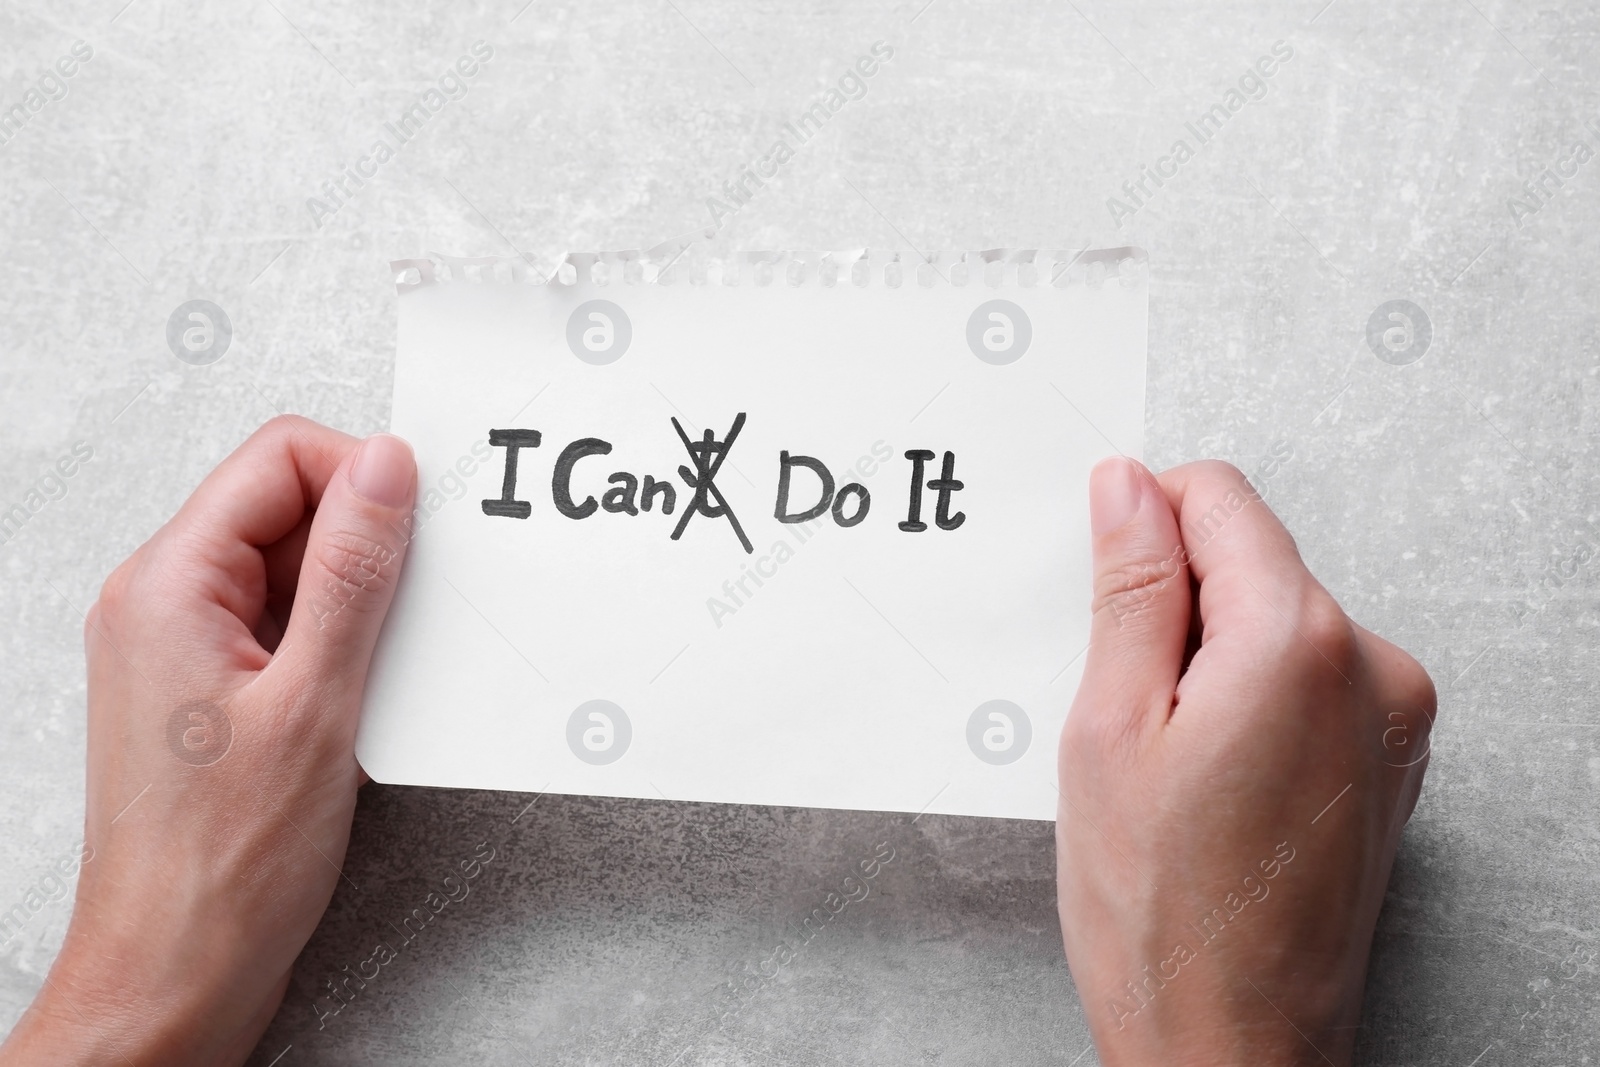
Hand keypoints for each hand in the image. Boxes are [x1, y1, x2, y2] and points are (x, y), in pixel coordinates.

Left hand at [0, 417, 416, 1065]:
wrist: (175, 972)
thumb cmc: (225, 864)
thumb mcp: (316, 700)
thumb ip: (354, 571)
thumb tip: (385, 467)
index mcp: (169, 584)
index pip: (279, 458)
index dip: (363, 475)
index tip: (425, 523)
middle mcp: (163, 602)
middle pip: (286, 507)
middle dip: (368, 543)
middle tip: (418, 604)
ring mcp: (184, 646)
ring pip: (292, 568)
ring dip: (359, 601)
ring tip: (385, 670)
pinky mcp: (211, 690)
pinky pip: (288, 625)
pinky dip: (341, 645)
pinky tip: (367, 697)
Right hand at [1057, 458, 1435, 1065]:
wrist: (1233, 1048)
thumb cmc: (1163, 917)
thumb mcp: (1109, 728)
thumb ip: (1131, 588)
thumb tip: (1129, 490)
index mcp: (1299, 643)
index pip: (1218, 499)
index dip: (1141, 524)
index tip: (1103, 586)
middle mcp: (1372, 669)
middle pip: (1251, 561)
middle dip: (1174, 607)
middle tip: (1125, 708)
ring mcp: (1392, 721)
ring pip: (1275, 622)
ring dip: (1210, 660)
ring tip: (1166, 762)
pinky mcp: (1388, 764)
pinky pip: (1306, 680)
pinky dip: (1249, 700)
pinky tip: (1207, 780)